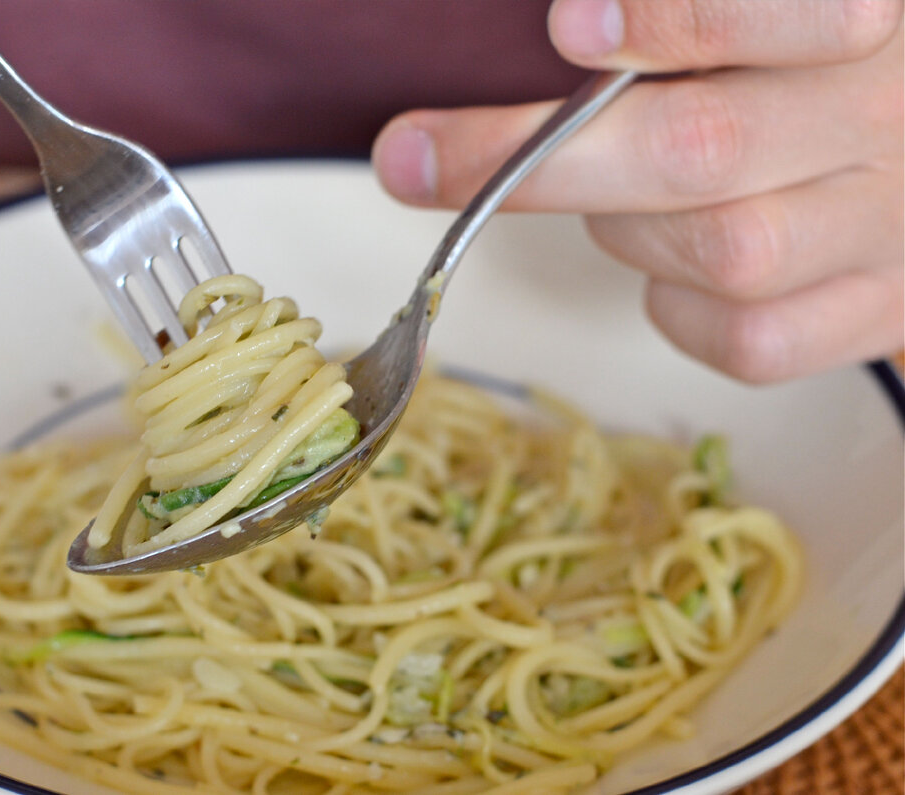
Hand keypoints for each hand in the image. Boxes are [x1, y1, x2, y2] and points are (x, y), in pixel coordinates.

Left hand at [372, 0, 902, 382]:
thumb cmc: (801, 72)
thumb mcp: (755, 20)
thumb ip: (685, 22)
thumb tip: (566, 33)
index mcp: (863, 15)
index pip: (796, 7)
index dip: (674, 19)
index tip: (568, 28)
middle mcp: (887, 121)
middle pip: (703, 148)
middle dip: (538, 160)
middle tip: (414, 157)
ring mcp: (888, 230)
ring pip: (722, 254)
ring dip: (626, 230)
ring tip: (622, 195)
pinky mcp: (876, 316)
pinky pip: (747, 341)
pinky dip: (681, 310)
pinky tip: (679, 263)